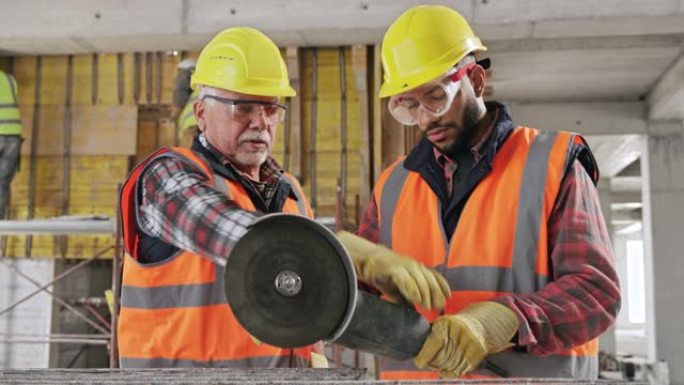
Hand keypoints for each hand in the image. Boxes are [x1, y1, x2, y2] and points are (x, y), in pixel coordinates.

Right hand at [336, 231, 450, 309]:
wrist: (368, 261)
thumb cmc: (387, 275)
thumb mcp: (402, 288)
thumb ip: (410, 298)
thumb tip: (418, 315)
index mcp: (419, 268)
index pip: (436, 277)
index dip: (443, 287)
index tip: (447, 299)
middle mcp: (415, 266)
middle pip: (430, 280)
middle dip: (435, 294)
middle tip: (436, 308)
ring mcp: (405, 266)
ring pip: (420, 280)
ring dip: (426, 295)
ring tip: (427, 307)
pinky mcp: (394, 269)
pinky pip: (406, 280)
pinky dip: (413, 290)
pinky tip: (416, 300)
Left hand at [414, 301, 518, 377]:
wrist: (477, 325)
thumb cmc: (453, 327)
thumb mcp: (440, 324)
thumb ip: (430, 335)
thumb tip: (416, 352)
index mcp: (447, 323)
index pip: (434, 344)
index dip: (424, 356)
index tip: (419, 363)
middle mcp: (460, 330)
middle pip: (442, 356)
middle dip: (432, 364)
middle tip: (427, 365)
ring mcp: (471, 341)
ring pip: (452, 365)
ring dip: (442, 369)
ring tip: (437, 368)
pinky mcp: (479, 351)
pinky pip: (462, 369)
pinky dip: (451, 373)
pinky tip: (445, 372)